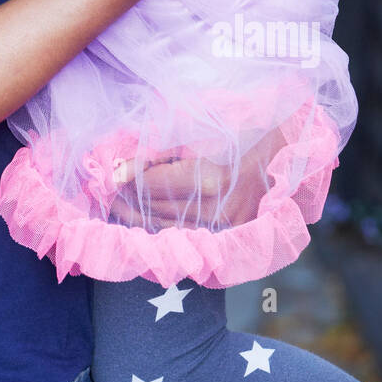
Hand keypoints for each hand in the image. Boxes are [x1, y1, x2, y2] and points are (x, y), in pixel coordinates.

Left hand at [108, 128, 285, 230]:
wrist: (277, 167)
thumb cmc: (237, 143)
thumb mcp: (198, 141)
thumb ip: (161, 154)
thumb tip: (123, 167)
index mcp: (210, 180)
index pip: (156, 183)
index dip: (130, 179)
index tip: (109, 175)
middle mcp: (214, 210)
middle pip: (158, 208)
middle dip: (127, 200)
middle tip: (104, 194)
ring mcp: (221, 229)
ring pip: (167, 226)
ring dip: (137, 218)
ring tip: (114, 208)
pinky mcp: (224, 239)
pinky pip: (183, 235)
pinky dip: (159, 228)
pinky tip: (140, 222)